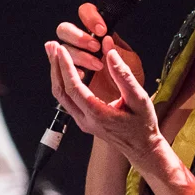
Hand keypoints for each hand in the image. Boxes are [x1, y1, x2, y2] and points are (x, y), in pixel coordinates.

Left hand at [45, 36, 163, 168]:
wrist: (142, 147)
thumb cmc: (143, 124)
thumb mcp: (140, 98)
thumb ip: (124, 76)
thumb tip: (110, 54)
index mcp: (97, 114)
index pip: (73, 88)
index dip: (65, 67)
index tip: (61, 49)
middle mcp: (85, 120)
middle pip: (61, 92)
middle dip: (55, 67)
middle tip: (52, 46)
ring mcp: (82, 121)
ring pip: (61, 96)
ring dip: (56, 74)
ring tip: (54, 54)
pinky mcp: (84, 120)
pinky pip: (67, 99)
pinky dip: (63, 81)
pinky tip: (65, 69)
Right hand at [55, 3, 143, 102]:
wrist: (129, 106)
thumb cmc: (132, 80)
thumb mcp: (132, 64)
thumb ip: (120, 53)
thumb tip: (108, 40)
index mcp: (100, 33)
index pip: (86, 13)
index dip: (90, 18)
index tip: (102, 30)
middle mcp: (84, 44)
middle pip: (65, 29)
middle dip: (78, 37)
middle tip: (95, 48)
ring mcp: (76, 59)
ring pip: (63, 49)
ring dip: (77, 56)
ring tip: (97, 66)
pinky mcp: (71, 76)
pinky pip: (60, 70)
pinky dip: (69, 71)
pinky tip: (84, 76)